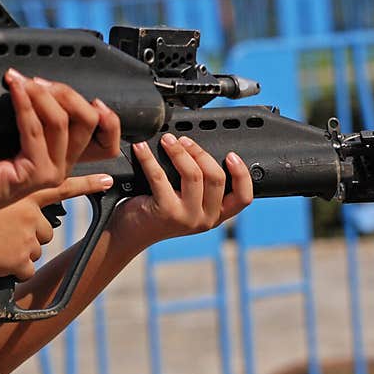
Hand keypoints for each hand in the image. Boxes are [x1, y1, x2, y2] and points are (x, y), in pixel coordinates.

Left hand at [0, 69, 107, 225]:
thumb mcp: (3, 126)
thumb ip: (25, 108)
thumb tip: (30, 79)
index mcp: (59, 155)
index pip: (102, 135)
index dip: (105, 114)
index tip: (81, 91)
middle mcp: (60, 165)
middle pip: (88, 122)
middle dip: (67, 93)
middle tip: (39, 81)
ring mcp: (49, 172)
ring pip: (64, 122)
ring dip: (43, 95)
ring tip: (22, 81)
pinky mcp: (33, 174)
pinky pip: (35, 130)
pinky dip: (25, 105)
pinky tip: (14, 90)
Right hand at [0, 174, 112, 280]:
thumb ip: (2, 179)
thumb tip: (5, 174)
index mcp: (24, 189)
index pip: (64, 184)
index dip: (89, 184)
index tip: (110, 182)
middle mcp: (32, 211)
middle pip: (46, 226)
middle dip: (31, 230)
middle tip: (5, 229)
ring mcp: (28, 236)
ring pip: (35, 246)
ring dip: (21, 248)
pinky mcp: (21, 259)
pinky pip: (24, 268)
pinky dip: (12, 268)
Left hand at [111, 133, 252, 248]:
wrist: (130, 233)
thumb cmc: (158, 211)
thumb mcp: (188, 203)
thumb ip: (202, 186)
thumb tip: (201, 150)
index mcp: (216, 215)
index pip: (243, 198)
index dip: (242, 175)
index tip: (231, 155)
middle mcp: (206, 219)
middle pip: (216, 177)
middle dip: (200, 152)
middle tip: (184, 141)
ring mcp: (187, 217)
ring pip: (193, 174)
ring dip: (179, 151)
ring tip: (167, 141)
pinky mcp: (166, 212)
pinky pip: (160, 176)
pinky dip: (149, 158)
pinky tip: (141, 148)